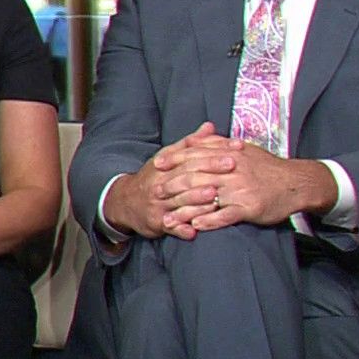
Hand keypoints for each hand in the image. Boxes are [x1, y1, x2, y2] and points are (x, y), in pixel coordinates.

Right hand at [108, 123, 237, 240]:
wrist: (125, 202)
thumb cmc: (153, 178)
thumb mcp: (167, 157)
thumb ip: (190, 143)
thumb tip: (210, 126)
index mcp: (166, 166)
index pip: (191, 157)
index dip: (213, 153)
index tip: (233, 150)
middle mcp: (161, 184)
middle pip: (186, 177)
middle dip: (209, 172)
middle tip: (232, 167)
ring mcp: (158, 204)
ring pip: (179, 202)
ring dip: (196, 200)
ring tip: (214, 197)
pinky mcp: (156, 223)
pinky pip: (170, 227)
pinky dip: (181, 230)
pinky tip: (194, 232)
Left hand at [163, 143, 318, 232]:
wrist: (296, 183)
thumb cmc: (268, 168)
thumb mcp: (245, 150)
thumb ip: (220, 144)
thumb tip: (200, 135)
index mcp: (230, 153)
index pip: (197, 154)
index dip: (176, 158)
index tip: (158, 163)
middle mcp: (232, 169)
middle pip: (197, 175)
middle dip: (174, 184)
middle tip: (156, 192)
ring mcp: (240, 189)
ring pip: (207, 198)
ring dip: (185, 209)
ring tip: (167, 218)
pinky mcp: (249, 207)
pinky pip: (225, 215)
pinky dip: (209, 221)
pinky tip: (195, 227)